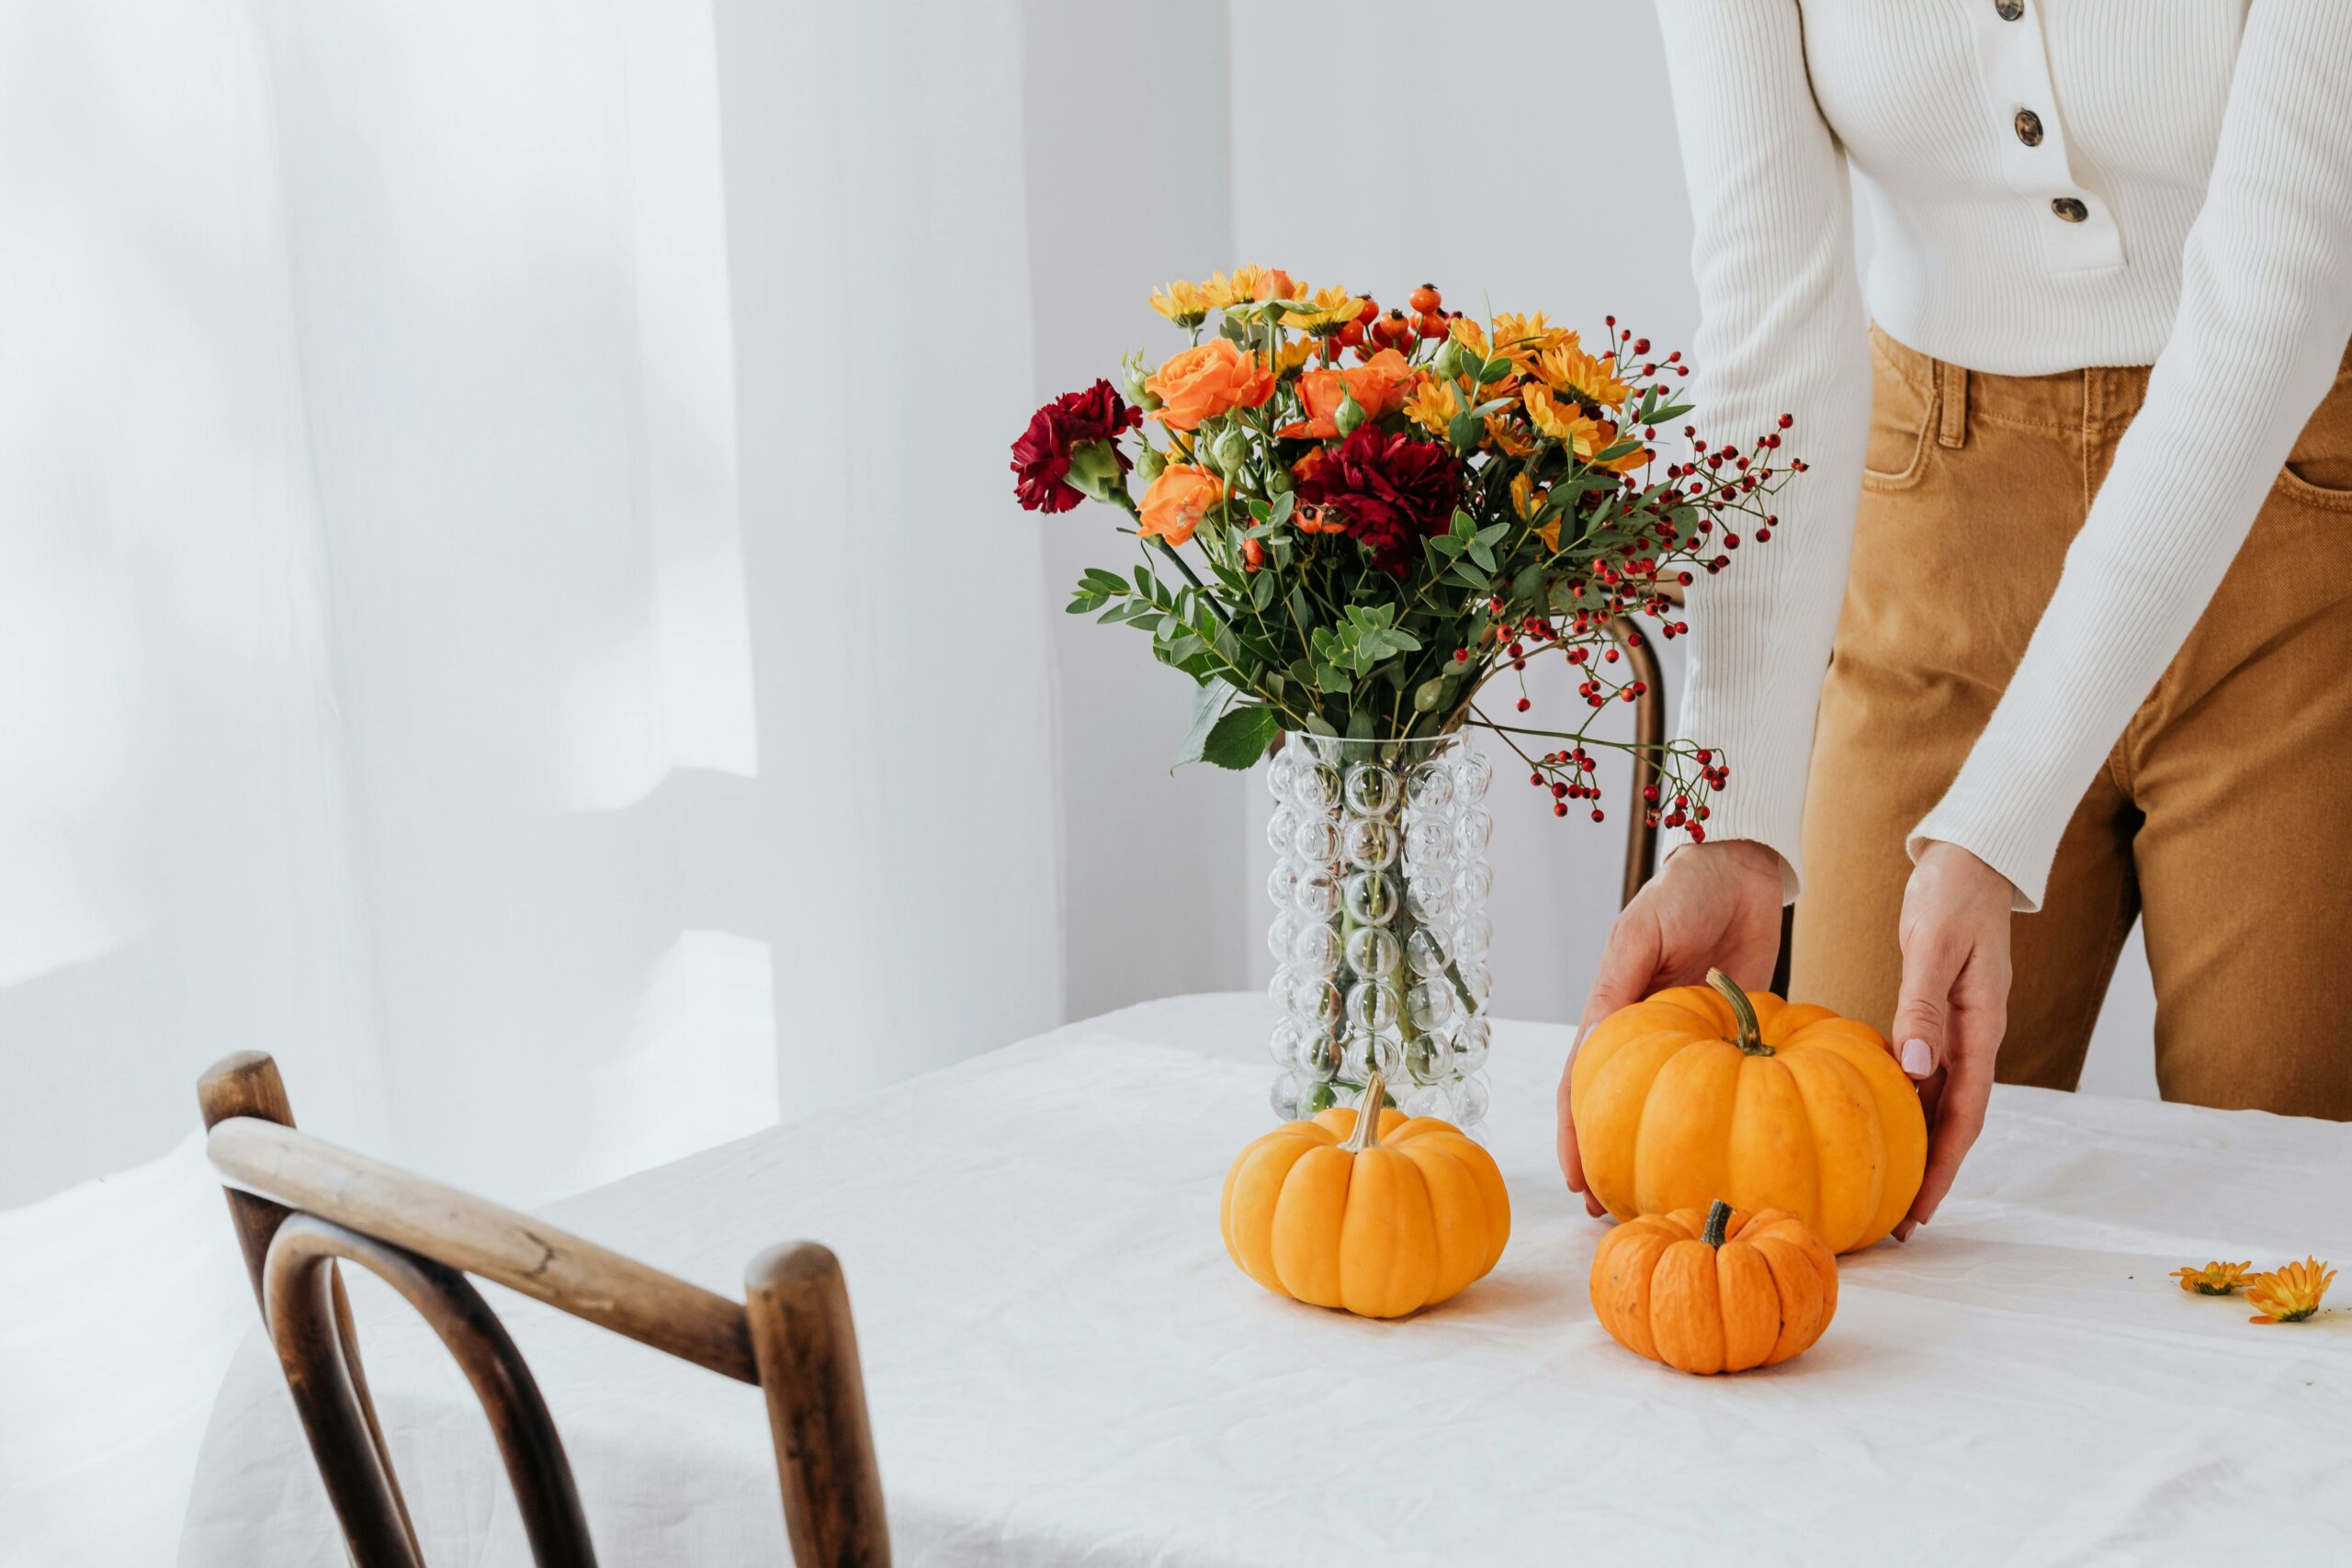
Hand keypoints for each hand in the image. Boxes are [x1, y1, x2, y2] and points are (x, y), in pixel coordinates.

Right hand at [1557, 839, 1784, 1214]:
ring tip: (1656, 1198)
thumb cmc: (1683, 890)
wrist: (1744, 868)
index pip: (1584, 1082)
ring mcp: (1686, 1040)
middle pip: (1616, 1107)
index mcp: (1612, 1009)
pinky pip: (1721, 1087)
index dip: (1576, 1133)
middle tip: (1608, 1210)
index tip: (1578, 1179)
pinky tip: (1723, 1154)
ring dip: (1655, 1151)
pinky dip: (1716, 1122)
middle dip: (1607, 1160)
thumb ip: (1619, 983)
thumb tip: (1593, 1039)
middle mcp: (1644, 1033)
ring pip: (1665, 1106)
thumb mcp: (1640, 930)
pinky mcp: (1728, 1036)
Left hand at [1890, 840, 2014, 1240]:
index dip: (1943, 1166)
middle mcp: (1973, 1036)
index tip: (1921, 1210)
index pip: (1966, 1113)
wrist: (1968, 856)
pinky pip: (1923, 1071)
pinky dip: (1903, 1101)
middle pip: (1955, 1120)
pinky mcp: (1937, 1014)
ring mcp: (1957, 1027)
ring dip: (1917, 1144)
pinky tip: (1874, 1119)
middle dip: (1931, 1173)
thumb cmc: (1952, 893)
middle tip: (1899, 1223)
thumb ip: (1924, 1005)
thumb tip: (1916, 1068)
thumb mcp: (1935, 945)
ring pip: (1940, 1100)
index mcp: (1981, 1026)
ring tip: (1885, 1187)